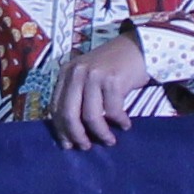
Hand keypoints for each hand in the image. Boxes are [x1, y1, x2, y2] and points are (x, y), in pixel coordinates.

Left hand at [49, 34, 155, 150]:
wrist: (137, 46)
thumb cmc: (113, 65)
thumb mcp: (88, 75)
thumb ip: (78, 95)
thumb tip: (72, 130)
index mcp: (66, 73)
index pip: (56, 107)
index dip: (61, 129)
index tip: (68, 144)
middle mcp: (77, 73)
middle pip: (69, 114)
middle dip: (77, 136)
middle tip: (85, 147)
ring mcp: (94, 76)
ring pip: (92, 116)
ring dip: (102, 133)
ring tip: (110, 140)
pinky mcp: (112, 80)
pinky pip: (113, 111)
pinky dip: (120, 122)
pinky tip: (125, 124)